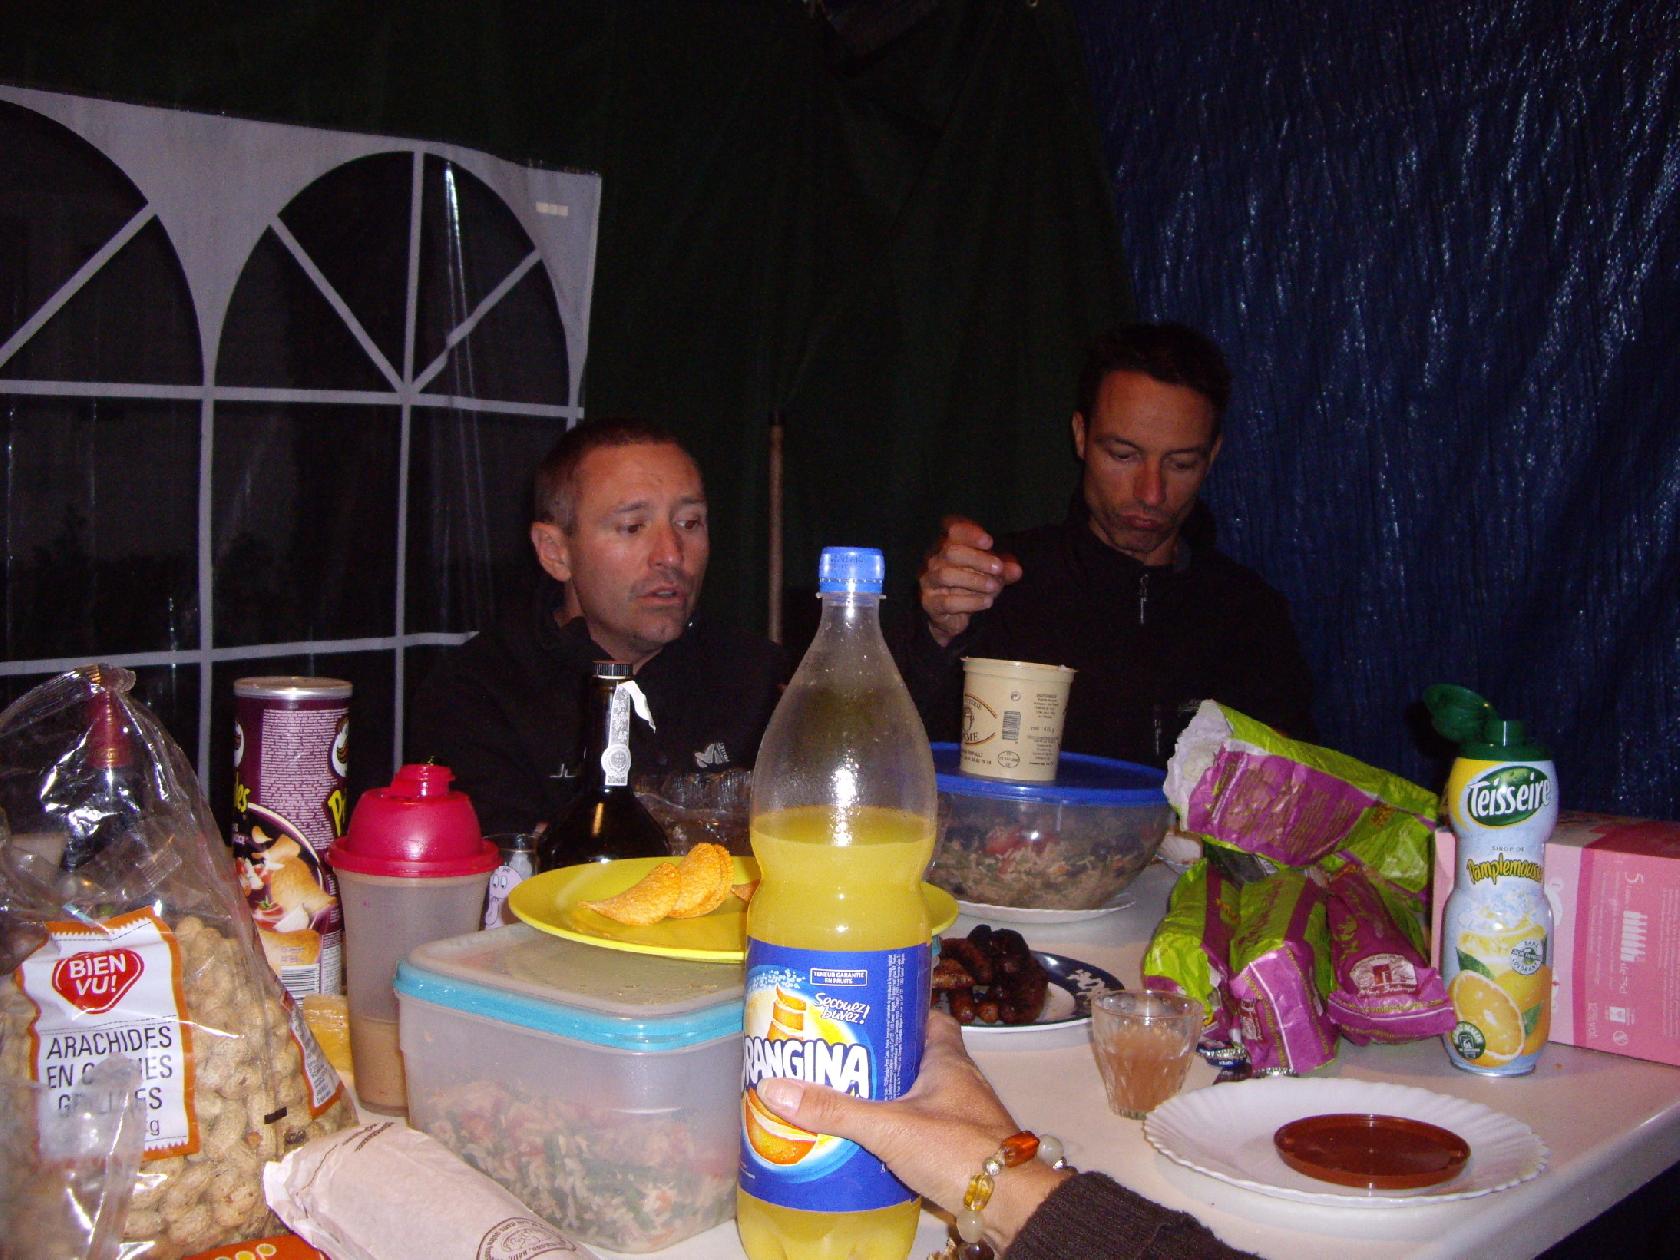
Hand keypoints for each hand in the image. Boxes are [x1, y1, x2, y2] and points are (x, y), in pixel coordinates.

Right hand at [756, 1012, 1069, 1249]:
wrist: (1010, 1206)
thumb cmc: (958, 1150)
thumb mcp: (889, 1127)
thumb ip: (836, 1111)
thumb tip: (776, 1089)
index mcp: (948, 1058)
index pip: (926, 1016)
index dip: (897, 1011)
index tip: (861, 1012)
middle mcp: (957, 1081)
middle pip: (913, 1057)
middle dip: (877, 1058)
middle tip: (836, 1060)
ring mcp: (959, 1116)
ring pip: (915, 1095)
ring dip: (884, 1096)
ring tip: (839, 1098)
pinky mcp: (956, 1149)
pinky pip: (919, 1129)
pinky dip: (894, 1130)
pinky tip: (865, 1140)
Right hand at [918, 518, 1023, 647]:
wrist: (951, 616)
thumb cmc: (971, 587)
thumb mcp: (991, 575)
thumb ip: (1003, 571)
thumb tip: (1016, 570)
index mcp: (949, 545)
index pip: (954, 531)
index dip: (970, 533)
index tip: (989, 542)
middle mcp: (935, 560)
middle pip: (951, 552)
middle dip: (978, 559)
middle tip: (998, 568)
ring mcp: (929, 582)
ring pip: (946, 575)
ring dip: (975, 580)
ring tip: (994, 587)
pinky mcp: (930, 604)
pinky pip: (947, 602)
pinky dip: (971, 602)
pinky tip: (987, 602)